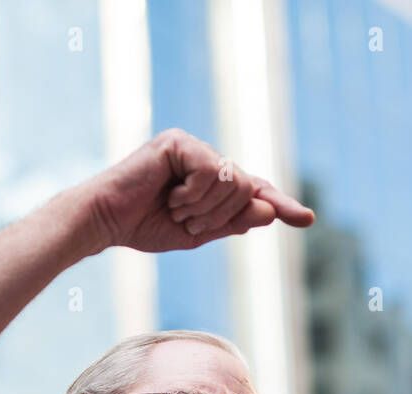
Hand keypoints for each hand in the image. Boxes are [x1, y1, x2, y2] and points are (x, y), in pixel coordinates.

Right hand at [81, 128, 314, 252]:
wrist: (105, 222)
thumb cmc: (143, 226)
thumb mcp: (196, 233)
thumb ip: (232, 222)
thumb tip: (269, 211)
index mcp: (210, 178)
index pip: (254, 191)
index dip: (279, 204)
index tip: (306, 219)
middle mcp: (205, 157)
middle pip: (247, 189)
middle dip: (221, 217)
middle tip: (187, 222)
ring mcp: (193, 146)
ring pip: (234, 181)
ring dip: (206, 210)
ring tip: (174, 209)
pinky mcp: (179, 142)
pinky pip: (213, 172)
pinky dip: (194, 195)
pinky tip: (170, 197)